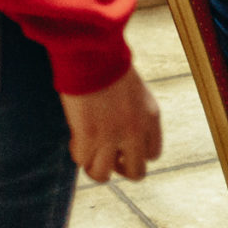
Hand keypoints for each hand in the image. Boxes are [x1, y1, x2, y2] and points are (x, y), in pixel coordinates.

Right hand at [62, 68, 163, 182]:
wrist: (93, 52)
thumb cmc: (109, 66)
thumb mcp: (135, 92)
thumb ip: (134, 116)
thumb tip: (121, 140)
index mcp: (151, 117)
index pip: (152, 155)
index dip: (135, 155)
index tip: (121, 148)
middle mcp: (135, 130)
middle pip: (135, 173)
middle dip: (118, 169)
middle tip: (105, 157)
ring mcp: (112, 136)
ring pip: (103, 174)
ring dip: (93, 166)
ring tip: (87, 151)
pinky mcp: (88, 136)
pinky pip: (82, 161)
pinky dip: (77, 153)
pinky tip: (75, 137)